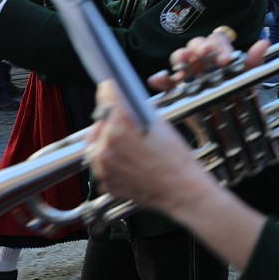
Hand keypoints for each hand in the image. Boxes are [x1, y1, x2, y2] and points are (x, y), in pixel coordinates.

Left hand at [88, 80, 207, 212]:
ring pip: (97, 146)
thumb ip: (133, 110)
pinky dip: (111, 162)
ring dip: (108, 142)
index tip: (110, 90)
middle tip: (126, 125)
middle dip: (109, 121)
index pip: (105, 96)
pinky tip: (130, 162)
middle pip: (98, 123)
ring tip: (129, 146)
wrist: (181, 189)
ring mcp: (103, 167)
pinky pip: (101, 166)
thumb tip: (120, 99)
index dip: (110, 91)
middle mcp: (106, 145)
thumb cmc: (176, 159)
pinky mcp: (105, 182)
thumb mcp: (158, 123)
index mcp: (120, 125)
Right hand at [148, 31, 269, 91]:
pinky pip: (163, 82)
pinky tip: (159, 80)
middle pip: (196, 44)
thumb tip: (264, 43)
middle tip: (206, 51)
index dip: (220, 46)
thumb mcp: (247, 79)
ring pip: (178, 57)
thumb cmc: (236, 94)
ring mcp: (187, 74)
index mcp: (217, 54)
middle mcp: (201, 60)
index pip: (216, 40)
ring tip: (184, 59)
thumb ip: (253, 61)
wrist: (228, 122)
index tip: (226, 58)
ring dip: (180, 55)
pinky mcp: (175, 90)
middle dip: (200, 46)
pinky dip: (159, 79)